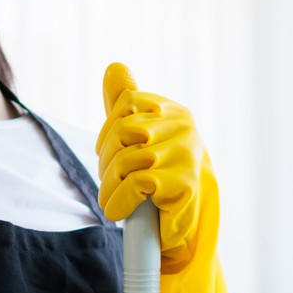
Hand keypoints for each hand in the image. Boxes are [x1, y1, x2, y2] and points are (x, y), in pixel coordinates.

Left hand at [95, 63, 211, 273]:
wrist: (185, 225)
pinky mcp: (183, 182)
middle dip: (107, 161)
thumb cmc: (161, 178)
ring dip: (109, 186)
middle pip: (122, 131)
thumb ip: (126, 105)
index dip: (108, 132)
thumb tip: (113, 67)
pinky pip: (135, 183)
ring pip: (126, 159)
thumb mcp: (143, 138)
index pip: (127, 103)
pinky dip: (118, 200)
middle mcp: (184, 126)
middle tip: (110, 183)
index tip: (109, 155)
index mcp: (174, 111)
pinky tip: (117, 211)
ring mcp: (185, 153)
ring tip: (110, 200)